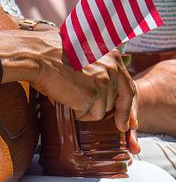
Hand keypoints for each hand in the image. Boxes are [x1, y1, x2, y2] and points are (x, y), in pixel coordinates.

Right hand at [1, 29, 135, 131]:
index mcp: (114, 56)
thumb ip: (103, 66)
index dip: (128, 105)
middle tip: (121, 127)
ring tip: (72, 93)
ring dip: (88, 108)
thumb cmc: (56, 54)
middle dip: (117, 114)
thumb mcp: (87, 54)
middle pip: (120, 100)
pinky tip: (67, 98)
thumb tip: (110, 87)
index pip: (128, 85)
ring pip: (103, 109)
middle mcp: (113, 68)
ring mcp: (105, 81)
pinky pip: (91, 114)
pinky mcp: (93, 94)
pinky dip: (78, 113)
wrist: (39, 55)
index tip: (130, 121)